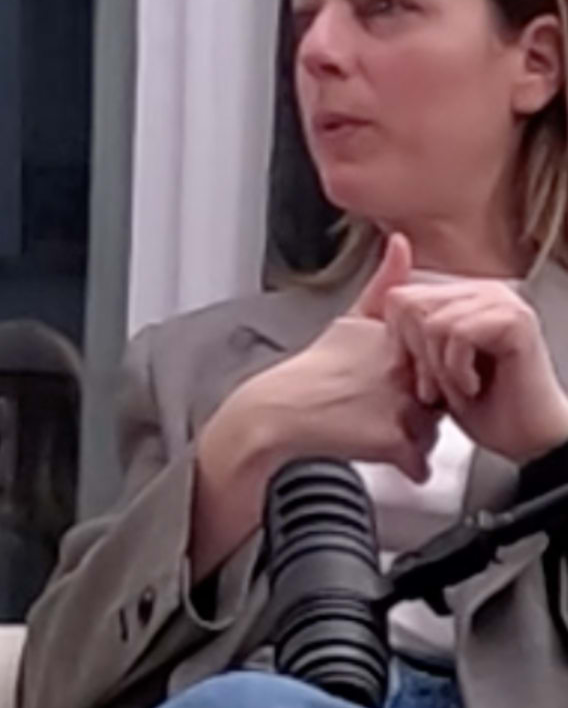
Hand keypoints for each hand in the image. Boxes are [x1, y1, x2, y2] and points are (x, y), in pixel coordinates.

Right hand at [237, 234, 446, 482]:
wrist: (269, 416)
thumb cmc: (306, 374)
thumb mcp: (348, 320)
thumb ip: (382, 283)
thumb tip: (400, 241)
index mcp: (397, 335)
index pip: (437, 357)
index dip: (420, 374)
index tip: (386, 384)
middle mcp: (402, 366)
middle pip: (438, 392)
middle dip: (418, 406)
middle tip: (375, 410)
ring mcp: (398, 402)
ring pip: (430, 428)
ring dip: (411, 436)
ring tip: (370, 432)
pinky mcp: (390, 438)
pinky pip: (418, 459)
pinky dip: (407, 466)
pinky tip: (384, 458)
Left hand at [384, 240, 567, 462]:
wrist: (521, 436)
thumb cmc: (479, 404)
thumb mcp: (424, 366)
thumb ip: (402, 330)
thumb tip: (376, 297)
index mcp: (460, 297)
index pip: (399, 298)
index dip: (397, 342)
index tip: (415, 374)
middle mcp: (482, 292)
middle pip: (411, 307)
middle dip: (416, 357)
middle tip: (435, 387)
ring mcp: (502, 302)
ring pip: (434, 324)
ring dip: (438, 369)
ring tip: (457, 389)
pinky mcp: (515, 320)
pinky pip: (459, 335)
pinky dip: (458, 371)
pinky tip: (473, 386)